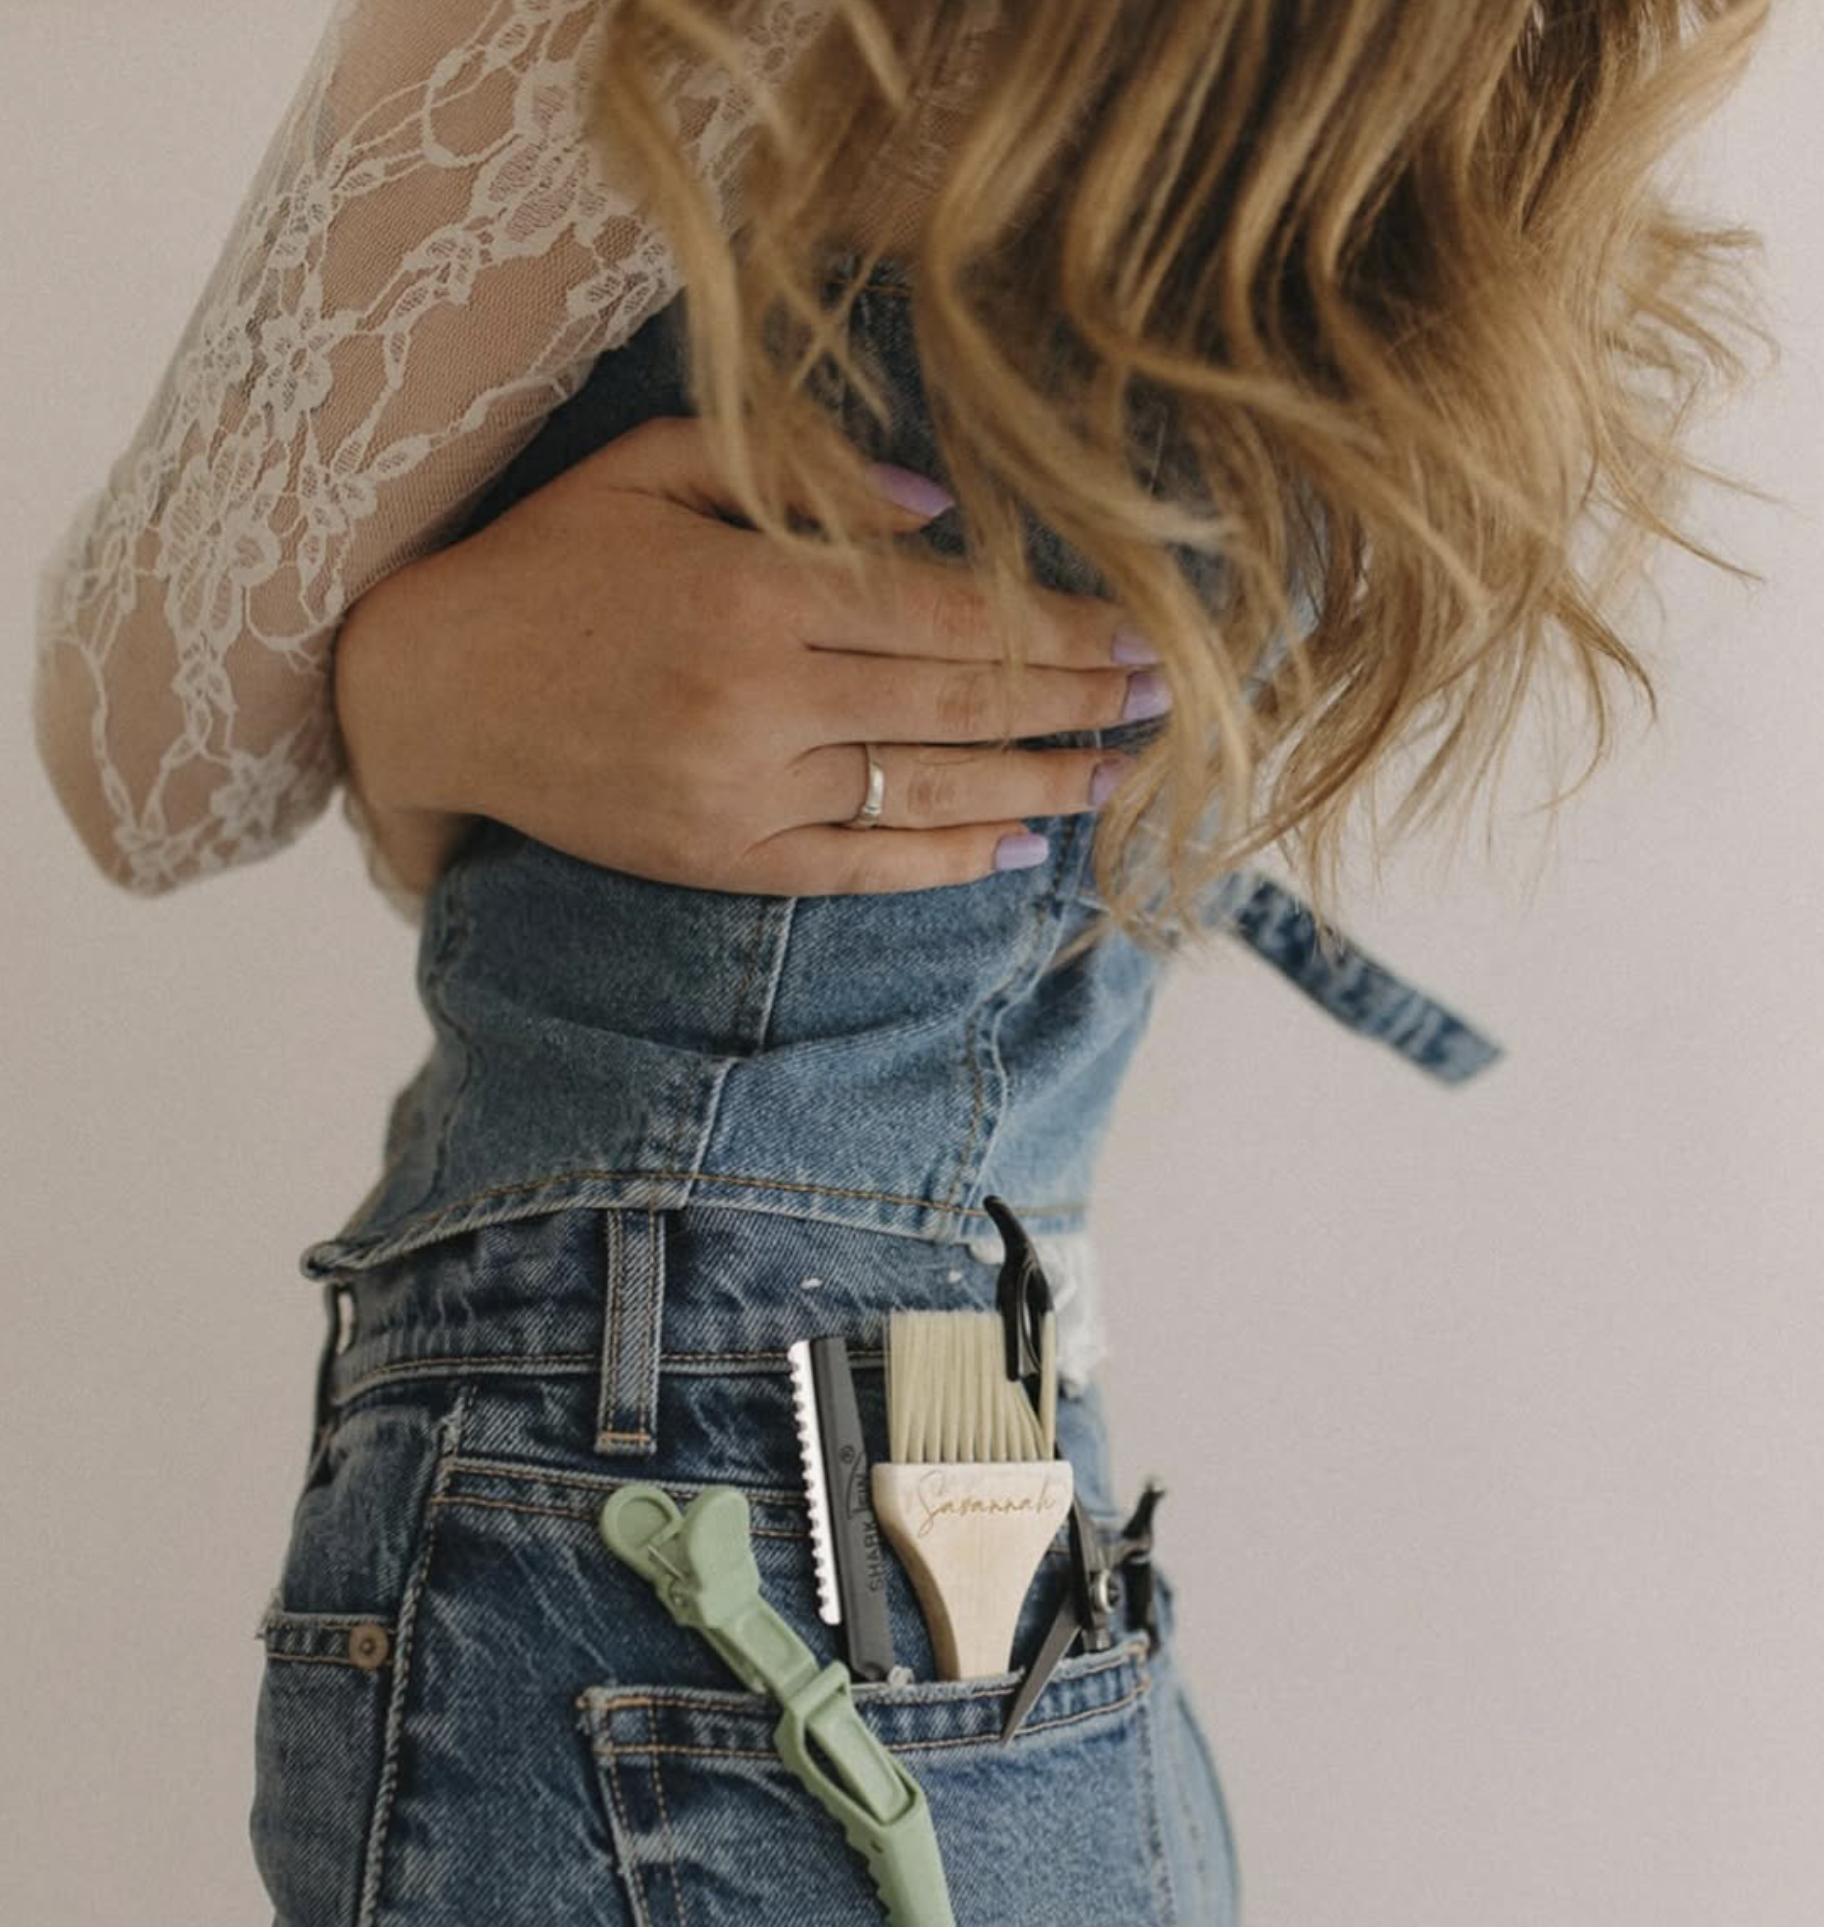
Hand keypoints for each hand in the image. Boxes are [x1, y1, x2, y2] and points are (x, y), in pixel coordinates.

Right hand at [332, 415, 1166, 897]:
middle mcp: (757, 699)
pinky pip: (858, 866)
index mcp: (749, 589)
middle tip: (1166, 704)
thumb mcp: (650, 469)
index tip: (1137, 633)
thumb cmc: (545, 562)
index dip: (1052, 630)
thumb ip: (797, 474)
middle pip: (958, 706)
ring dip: (1040, 786)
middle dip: (1075, 703)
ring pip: (926, 794)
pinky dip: (945, 860)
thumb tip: (937, 509)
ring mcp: (739, 793)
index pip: (943, 617)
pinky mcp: (718, 862)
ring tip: (1120, 778)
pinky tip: (1019, 846)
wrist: (428, 690)